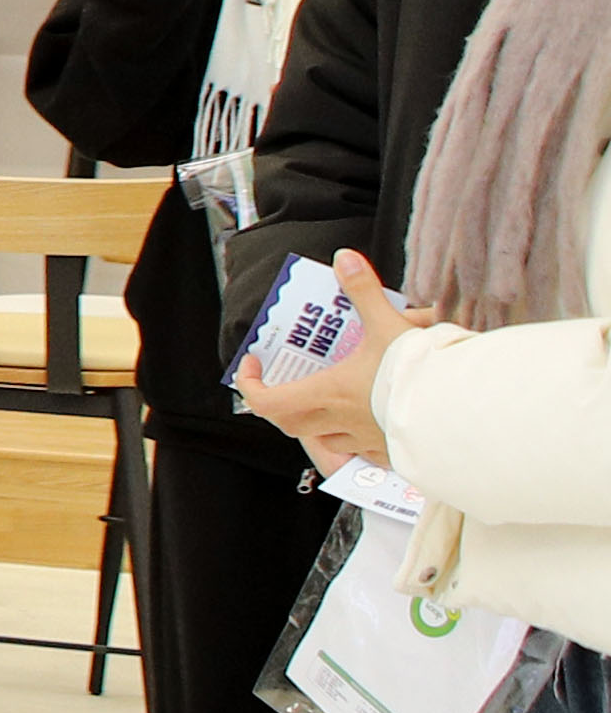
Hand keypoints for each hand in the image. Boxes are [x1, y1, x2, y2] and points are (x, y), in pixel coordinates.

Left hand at [241, 252, 416, 473]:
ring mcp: (366, 441)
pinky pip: (363, 452)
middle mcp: (341, 422)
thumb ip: (363, 291)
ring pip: (326, 440)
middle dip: (281, 406)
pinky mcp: (392, 453)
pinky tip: (368, 424)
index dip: (251, 385)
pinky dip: (356, 440)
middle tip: (284, 384)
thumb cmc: (421, 373)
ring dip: (319, 423)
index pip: (267, 402)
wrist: (463, 411)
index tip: (254, 366)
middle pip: (290, 424)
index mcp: (329, 393)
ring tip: (326, 401)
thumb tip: (345, 259)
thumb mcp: (388, 324)